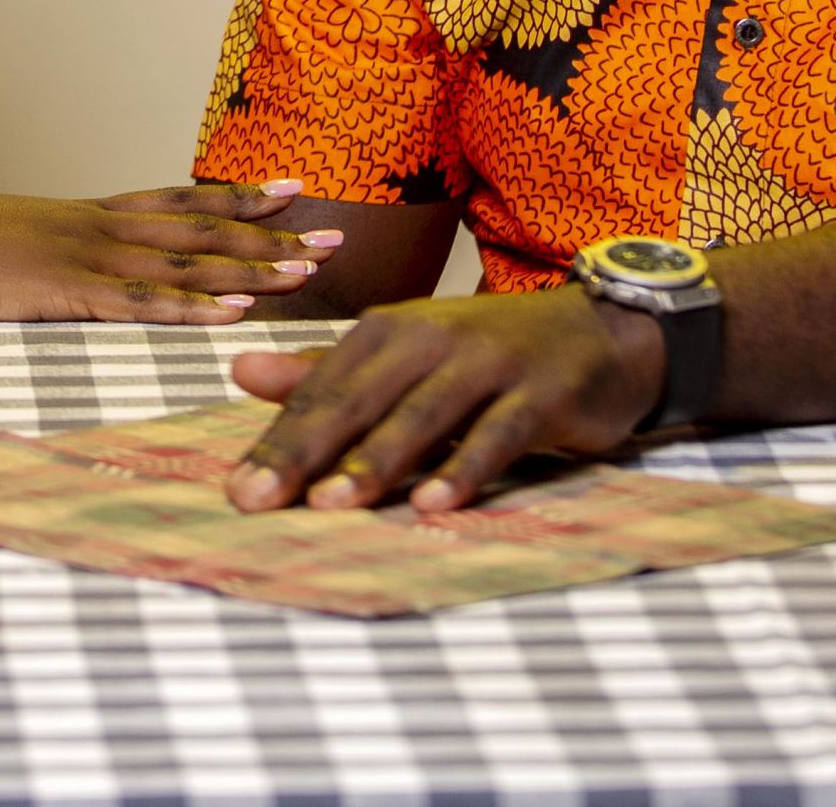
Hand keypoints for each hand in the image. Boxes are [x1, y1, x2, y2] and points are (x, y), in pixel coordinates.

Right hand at [0, 179, 343, 325]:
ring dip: (248, 270)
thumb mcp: (14, 243)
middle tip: (333, 236)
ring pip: (185, 265)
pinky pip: (139, 304)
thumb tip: (77, 273)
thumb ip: (54, 257)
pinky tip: (232, 315)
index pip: (183, 200)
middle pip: (203, 228)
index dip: (241, 198)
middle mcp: (102, 229)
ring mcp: (86, 259)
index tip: (294, 191)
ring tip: (305, 274)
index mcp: (92, 217)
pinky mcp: (64, 294)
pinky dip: (191, 310)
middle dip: (271, 236)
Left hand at [222, 285, 663, 510]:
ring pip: (421, 416)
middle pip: (356, 400)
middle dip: (303, 452)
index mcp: (387, 330)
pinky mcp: (541, 392)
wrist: (601, 331)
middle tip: (255, 500)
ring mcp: (487, 362)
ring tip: (331, 504)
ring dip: (376, 461)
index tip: (235, 491)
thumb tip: (240, 371)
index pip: (321, 391)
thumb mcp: (404, 357)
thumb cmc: (486, 355)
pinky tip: (435, 505)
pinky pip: (498, 435)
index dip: (277, 441)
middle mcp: (430, 337)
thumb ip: (326, 373)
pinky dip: (466, 469)